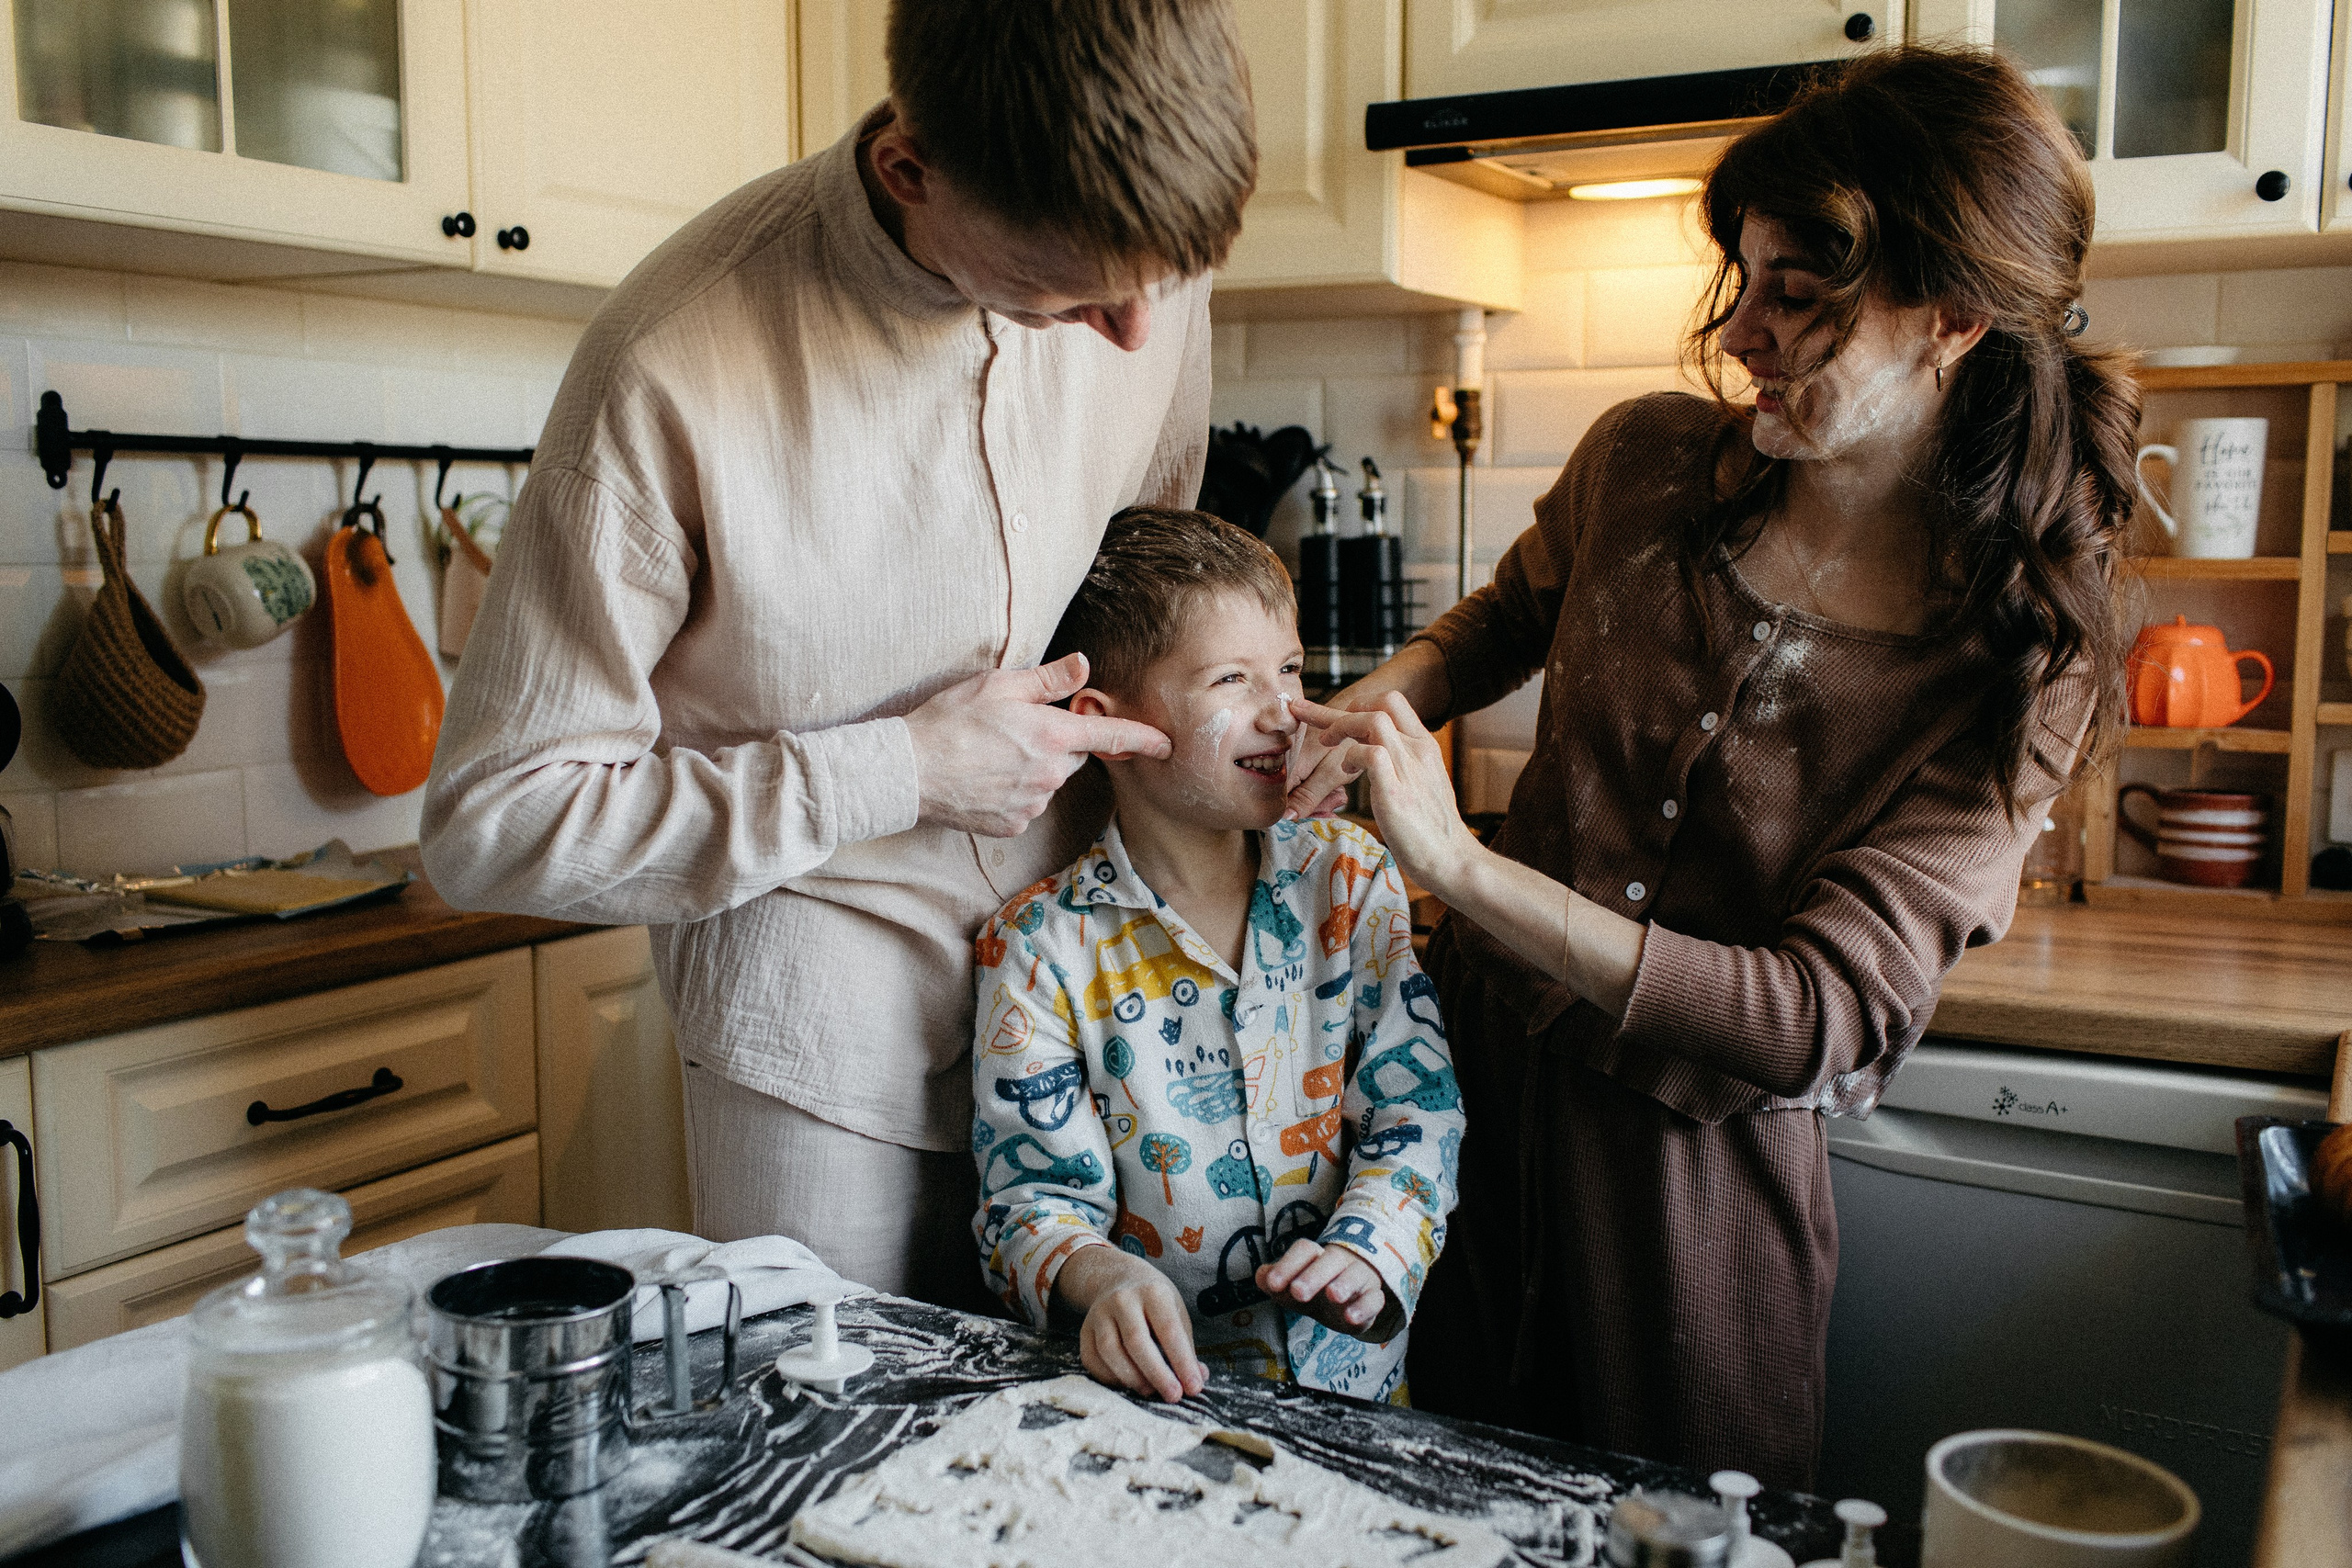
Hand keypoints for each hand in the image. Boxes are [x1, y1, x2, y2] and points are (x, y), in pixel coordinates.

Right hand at [904, 653, 1170, 836]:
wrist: (909, 771)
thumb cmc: (950, 721)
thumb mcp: (999, 686)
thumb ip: (1048, 680)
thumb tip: (1084, 665)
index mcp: (1051, 735)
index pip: (1110, 735)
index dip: (1143, 738)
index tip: (1166, 744)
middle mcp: (1049, 773)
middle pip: (1073, 756)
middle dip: (1056, 743)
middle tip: (1016, 731)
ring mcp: (1032, 802)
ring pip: (1049, 781)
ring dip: (1034, 768)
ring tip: (992, 755)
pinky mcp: (1014, 823)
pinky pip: (1028, 803)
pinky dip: (1015, 791)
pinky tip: (986, 779)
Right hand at [1058, 1247, 1205, 1402]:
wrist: (1118, 1279)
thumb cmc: (1154, 1302)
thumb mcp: (1176, 1312)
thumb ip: (1185, 1346)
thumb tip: (1198, 1379)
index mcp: (1152, 1292)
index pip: (1168, 1329)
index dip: (1182, 1362)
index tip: (1194, 1387)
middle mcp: (1123, 1299)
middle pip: (1137, 1342)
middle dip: (1157, 1374)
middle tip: (1174, 1395)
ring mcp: (1099, 1313)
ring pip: (1110, 1352)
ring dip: (1132, 1378)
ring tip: (1150, 1391)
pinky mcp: (1085, 1330)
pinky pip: (1092, 1360)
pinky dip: (1110, 1378)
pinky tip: (1127, 1384)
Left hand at [1255, 1239, 1399, 1341]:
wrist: (1345, 1303)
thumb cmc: (1313, 1290)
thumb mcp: (1290, 1287)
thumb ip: (1272, 1281)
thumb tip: (1261, 1276)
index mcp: (1316, 1256)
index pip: (1304, 1250)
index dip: (1287, 1265)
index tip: (1272, 1284)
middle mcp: (1339, 1262)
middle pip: (1330, 1260)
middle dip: (1313, 1275)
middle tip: (1298, 1292)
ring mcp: (1359, 1278)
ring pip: (1355, 1275)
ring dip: (1343, 1284)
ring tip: (1332, 1296)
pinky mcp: (1373, 1298)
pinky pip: (1375, 1299)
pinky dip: (1364, 1307)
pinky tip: (1350, 1318)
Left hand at [1282, 643, 1450, 820]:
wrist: (1451, 859)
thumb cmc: (1432, 829)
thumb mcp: (1422, 784)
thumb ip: (1403, 765)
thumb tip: (1376, 757)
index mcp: (1425, 746)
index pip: (1395, 703)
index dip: (1362, 702)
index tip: (1340, 713)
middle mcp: (1419, 750)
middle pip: (1382, 703)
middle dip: (1344, 708)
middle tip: (1320, 725)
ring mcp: (1409, 768)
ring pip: (1374, 720)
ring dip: (1341, 726)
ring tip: (1326, 743)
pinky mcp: (1395, 791)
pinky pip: (1369, 754)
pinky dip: (1350, 756)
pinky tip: (1345, 770)